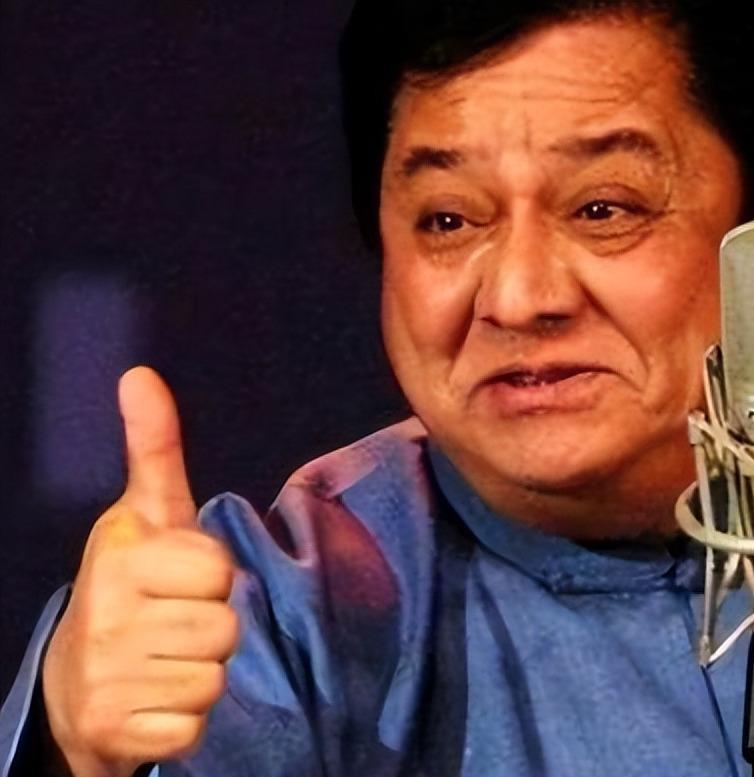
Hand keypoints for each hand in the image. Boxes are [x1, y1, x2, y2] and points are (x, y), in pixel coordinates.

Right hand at [41, 367, 237, 776]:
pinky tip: (153, 703)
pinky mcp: (113, 730)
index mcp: (118, 555)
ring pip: (214, 678)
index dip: (211, 578)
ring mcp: (103, 675)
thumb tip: (141, 375)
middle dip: (211, 630)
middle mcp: (102, 613)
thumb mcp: (144, 515)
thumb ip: (155, 449)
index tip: (178, 581)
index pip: (219, 570)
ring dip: (201, 675)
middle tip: (172, 627)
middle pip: (225, 626)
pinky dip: (185, 722)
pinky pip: (193, 726)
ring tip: (163, 662)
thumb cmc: (129, 587)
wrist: (73, 682)